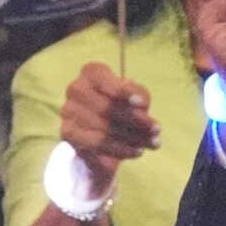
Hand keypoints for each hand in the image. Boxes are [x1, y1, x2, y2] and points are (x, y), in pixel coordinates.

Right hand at [59, 61, 157, 193]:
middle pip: (105, 107)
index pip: (104, 80)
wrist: (103, 134)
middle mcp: (76, 88)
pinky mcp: (68, 133)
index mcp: (92, 73)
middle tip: (156, 130)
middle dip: (135, 120)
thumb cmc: (124, 107)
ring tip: (153, 143)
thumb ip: (140, 95)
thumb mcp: (136, 97)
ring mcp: (68, 111)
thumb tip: (140, 107)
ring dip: (133, 138)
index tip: (143, 105)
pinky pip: (96, 144)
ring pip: (103, 128)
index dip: (123, 92)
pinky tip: (137, 152)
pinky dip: (121, 149)